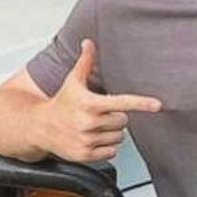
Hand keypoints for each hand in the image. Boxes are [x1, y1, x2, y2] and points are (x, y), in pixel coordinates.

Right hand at [39, 40, 161, 162]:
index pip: (121, 102)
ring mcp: (86, 140)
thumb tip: (89, 42)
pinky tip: (91, 139)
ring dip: (111, 132)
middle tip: (99, 114)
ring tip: (93, 127)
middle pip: (123, 121)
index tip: (157, 105)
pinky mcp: (85, 155)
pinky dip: (105, 147)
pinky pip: (111, 152)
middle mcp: (88, 122)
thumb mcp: (72, 81)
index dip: (141, 103)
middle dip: (115, 117)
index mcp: (89, 103)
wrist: (39, 127)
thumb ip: (85, 62)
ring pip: (119, 137)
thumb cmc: (60, 103)